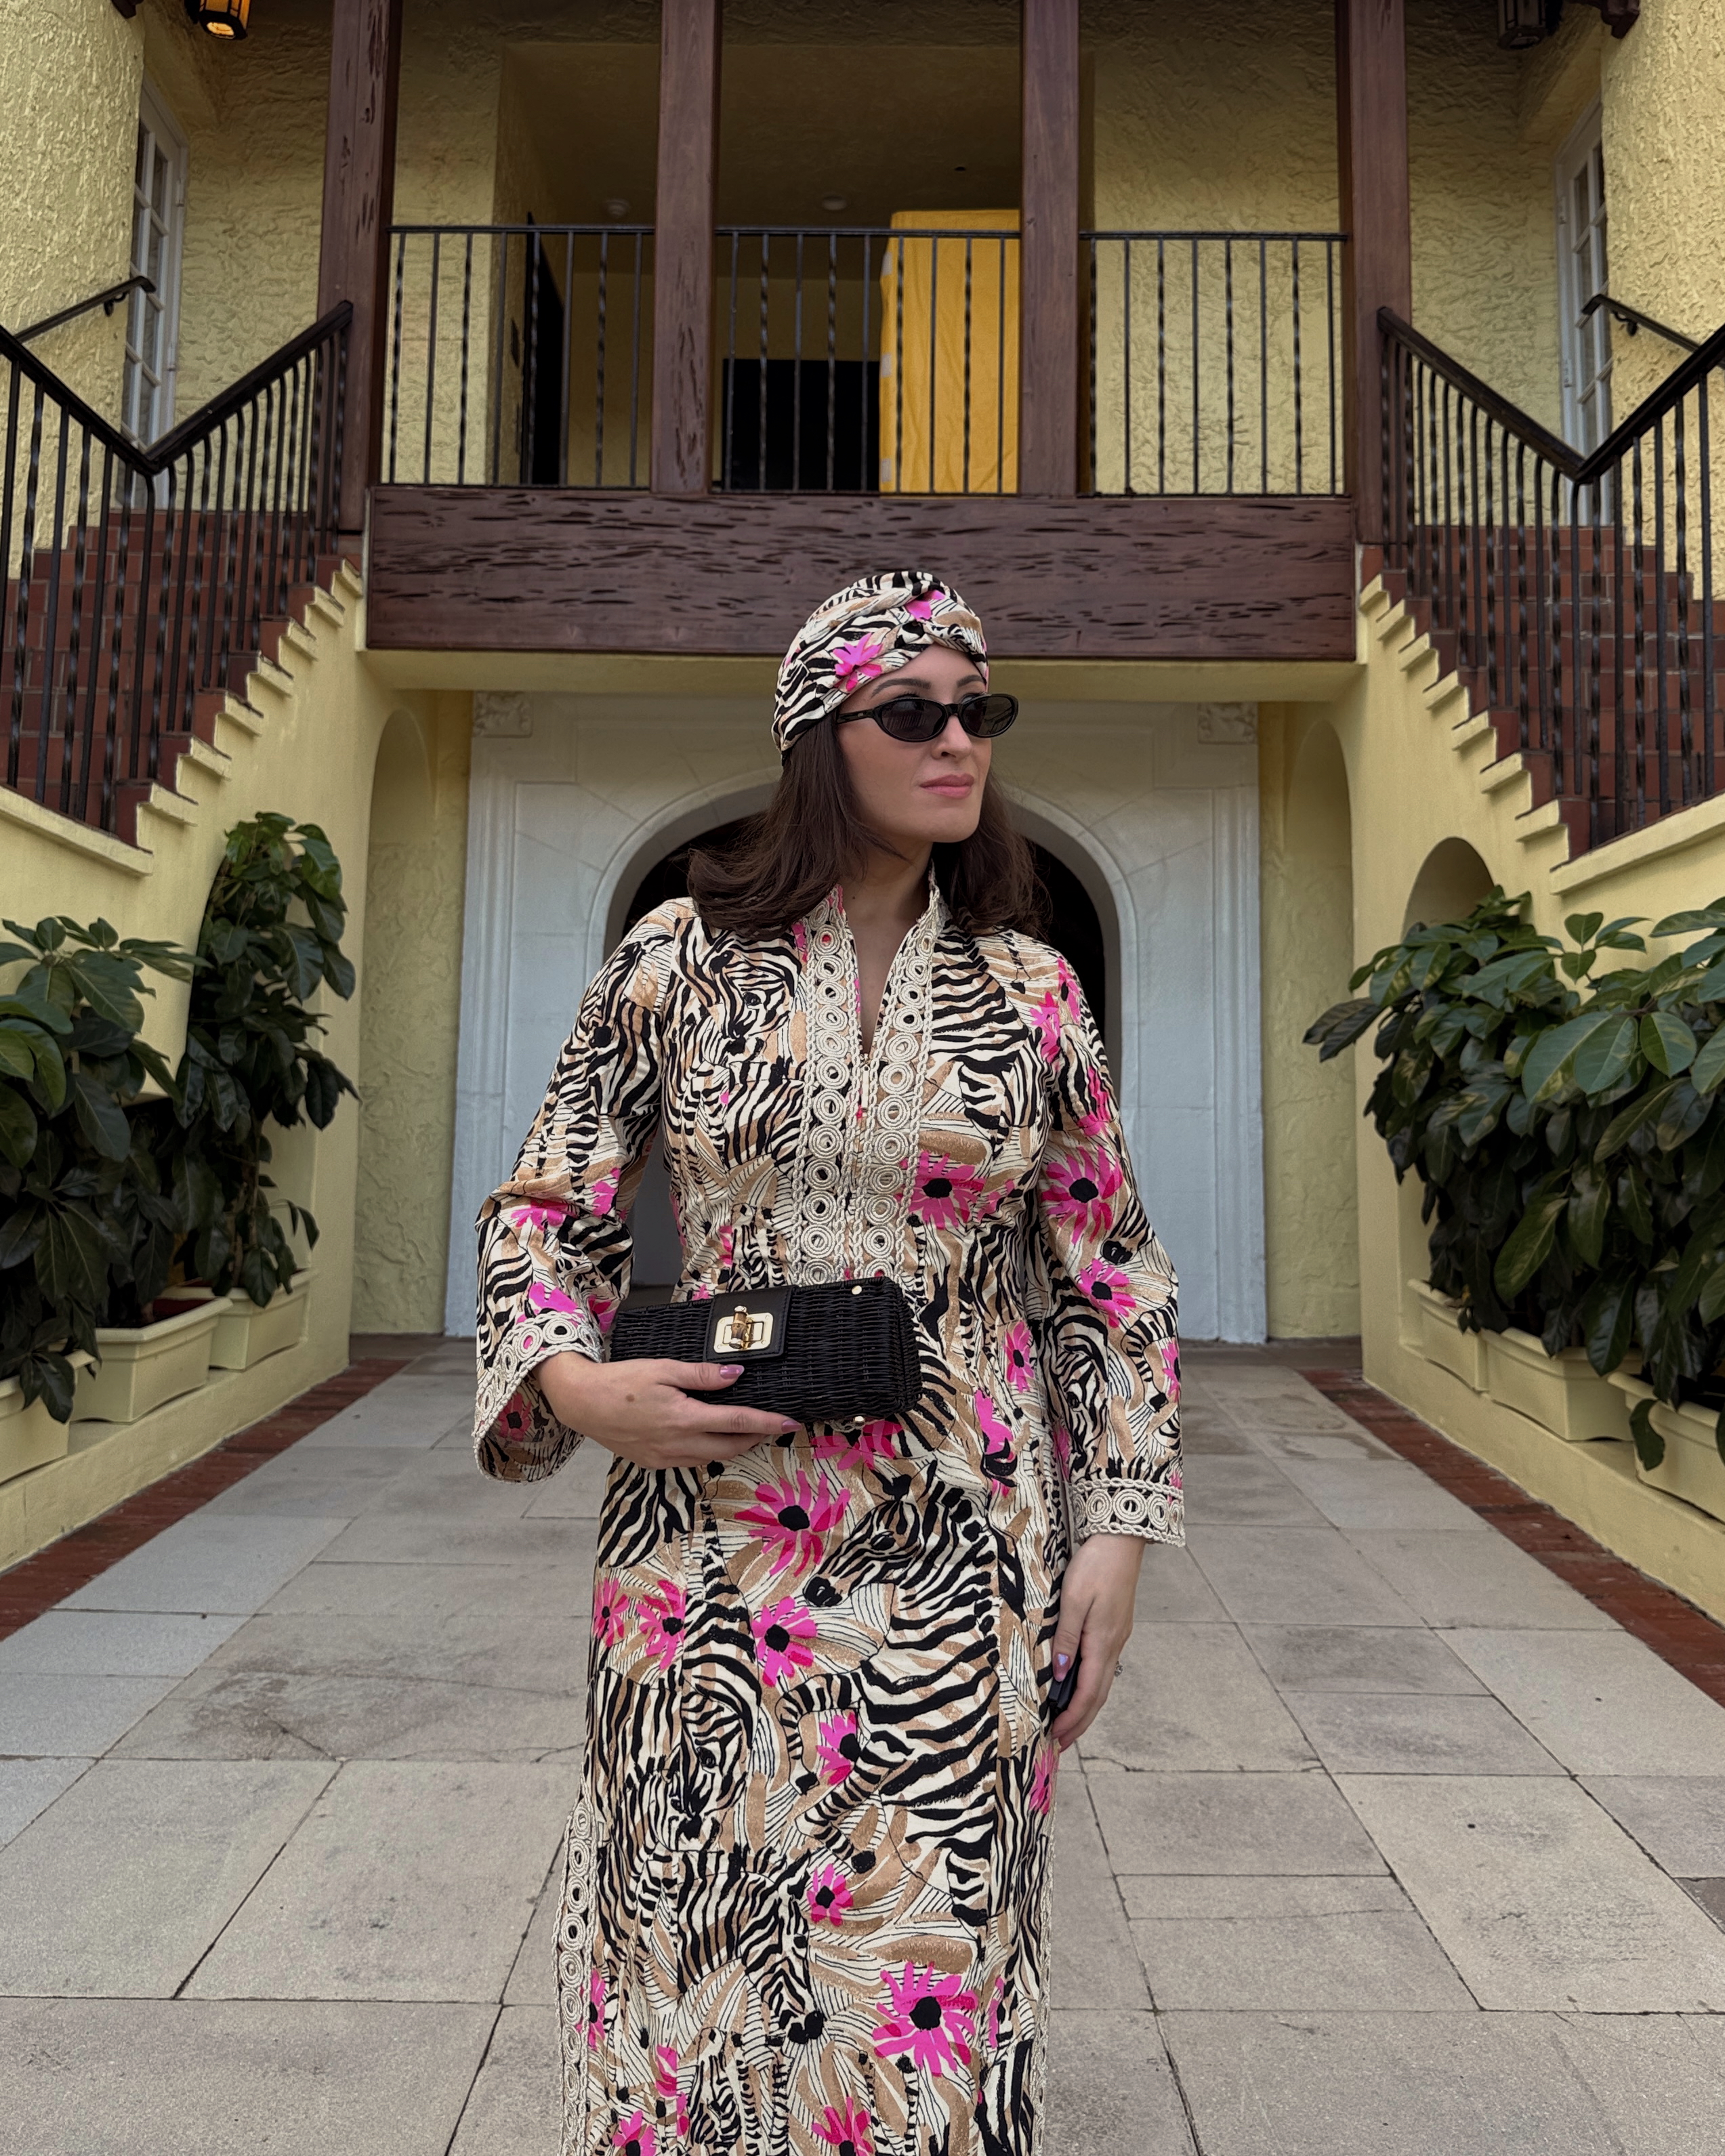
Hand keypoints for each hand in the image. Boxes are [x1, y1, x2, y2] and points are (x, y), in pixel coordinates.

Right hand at [535, 1351, 797, 1471]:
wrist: (582, 1403)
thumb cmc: (620, 1382)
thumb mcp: (662, 1369)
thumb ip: (701, 1375)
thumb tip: (736, 1375)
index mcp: (683, 1418)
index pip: (737, 1423)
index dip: (767, 1423)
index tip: (789, 1423)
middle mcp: (677, 1444)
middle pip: (730, 1447)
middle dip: (755, 1438)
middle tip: (771, 1425)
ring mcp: (665, 1457)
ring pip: (712, 1458)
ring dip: (732, 1446)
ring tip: (746, 1431)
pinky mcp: (653, 1462)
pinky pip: (691, 1461)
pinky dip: (708, 1452)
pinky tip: (709, 1438)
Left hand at [1050, 1533, 1144, 1749]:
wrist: (1121, 1539)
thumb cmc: (1095, 1565)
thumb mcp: (1073, 1599)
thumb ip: (1066, 1638)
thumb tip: (1061, 1674)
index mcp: (1103, 1641)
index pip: (1088, 1693)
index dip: (1073, 1719)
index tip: (1057, 1738)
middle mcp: (1114, 1644)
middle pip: (1098, 1694)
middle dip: (1080, 1722)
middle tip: (1061, 1743)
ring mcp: (1117, 1636)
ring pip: (1101, 1681)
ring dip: (1085, 1705)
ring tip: (1066, 1722)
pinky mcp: (1115, 1626)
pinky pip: (1102, 1665)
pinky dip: (1089, 1684)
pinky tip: (1077, 1685)